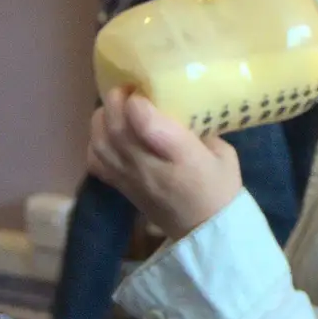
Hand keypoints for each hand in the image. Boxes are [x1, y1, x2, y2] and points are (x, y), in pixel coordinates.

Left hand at [86, 88, 242, 239]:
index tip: (147, 87)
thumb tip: (180, 106)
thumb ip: (200, 127)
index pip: (146, 124)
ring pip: (99, 141)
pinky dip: (95, 141)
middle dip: (116, 100)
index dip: (139, 100)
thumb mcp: (224, 153)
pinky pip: (94, 159)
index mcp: (182, 156)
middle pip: (116, 127)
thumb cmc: (220, 188)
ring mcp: (129, 178)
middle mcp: (148, 166)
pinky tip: (109, 134)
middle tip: (129, 88)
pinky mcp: (119, 187)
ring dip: (102, 117)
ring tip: (117, 107)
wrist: (204, 231)